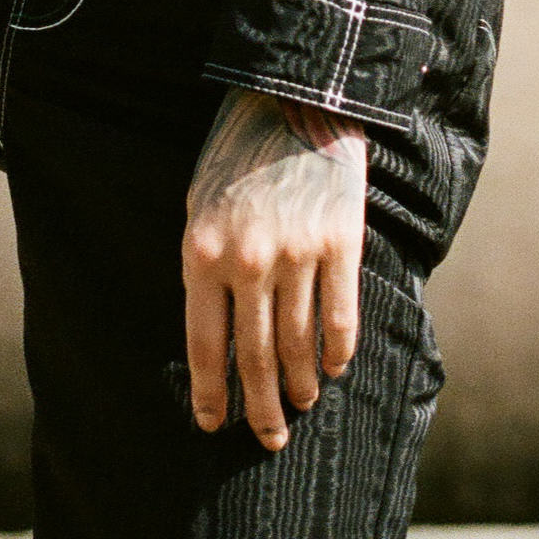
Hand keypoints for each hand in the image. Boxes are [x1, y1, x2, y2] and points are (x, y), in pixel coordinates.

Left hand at [183, 87, 365, 450]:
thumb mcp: (199, 206)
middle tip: (269, 438)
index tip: (213, 426)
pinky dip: (337, 352)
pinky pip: (340, 317)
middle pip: (252, 356)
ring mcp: (296, 254)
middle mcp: (247, 261)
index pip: (203, 343)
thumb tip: (213, 334)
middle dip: (260, 405)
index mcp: (201, 252)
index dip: (210, 392)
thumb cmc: (235, 156)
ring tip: (301, 405)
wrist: (289, 100)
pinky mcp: (339, 244)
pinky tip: (333, 369)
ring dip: (300, 384)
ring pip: (298, 344)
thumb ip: (205, 267)